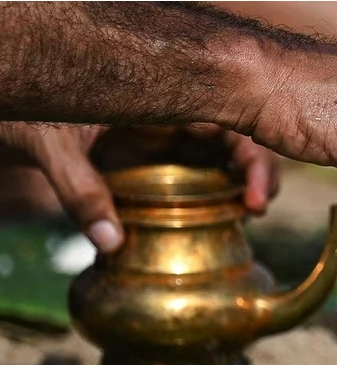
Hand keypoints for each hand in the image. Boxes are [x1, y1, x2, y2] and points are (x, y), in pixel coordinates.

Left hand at [0, 123, 278, 251]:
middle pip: (237, 138)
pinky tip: (226, 215)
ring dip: (244, 184)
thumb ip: (81, 191)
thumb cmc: (32, 113)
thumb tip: (112, 242)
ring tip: (251, 213)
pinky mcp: (160, 162)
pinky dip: (219, 195)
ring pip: (224, 158)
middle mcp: (172, 116)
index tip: (254, 197)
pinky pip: (201, 175)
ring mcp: (168, 140)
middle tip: (258, 207)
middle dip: (258, 172)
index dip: (251, 157)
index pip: (224, 119)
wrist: (16, 114)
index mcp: (159, 96)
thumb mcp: (53, 144)